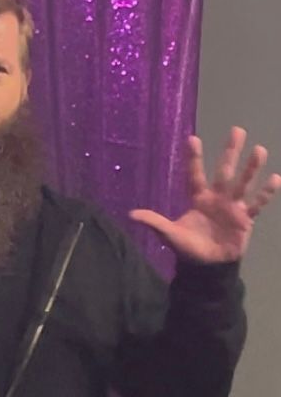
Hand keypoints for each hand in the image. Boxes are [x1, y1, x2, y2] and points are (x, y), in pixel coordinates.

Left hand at [130, 127, 280, 263]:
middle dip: (230, 152)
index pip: (195, 174)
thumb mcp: (169, 234)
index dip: (194, 158)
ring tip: (259, 150)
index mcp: (198, 198)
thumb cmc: (188, 247)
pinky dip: (266, 193)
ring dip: (251, 167)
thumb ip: (154, 222)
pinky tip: (275, 178)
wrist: (208, 266)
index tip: (192, 138)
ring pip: (243, 182)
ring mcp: (233, 206)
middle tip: (237, 130)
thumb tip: (131, 214)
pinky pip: (257, 203)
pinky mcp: (245, 219)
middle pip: (224, 170)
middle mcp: (217, 197)